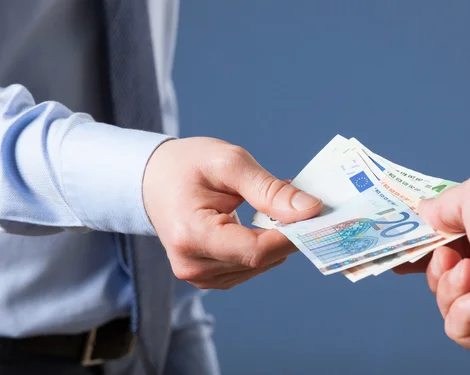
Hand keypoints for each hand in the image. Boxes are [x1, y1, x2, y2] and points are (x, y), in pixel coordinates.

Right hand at [142, 137, 321, 289]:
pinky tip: (260, 222)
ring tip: (271, 205)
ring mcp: (198, 275)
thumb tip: (309, 210)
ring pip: (259, 266)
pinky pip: (249, 267)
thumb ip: (268, 190)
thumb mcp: (228, 163)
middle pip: (260, 261)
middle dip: (287, 234)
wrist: (152, 179)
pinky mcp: (208, 277)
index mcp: (192, 235)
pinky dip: (262, 246)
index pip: (256, 250)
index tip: (316, 216)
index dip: (291, 236)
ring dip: (275, 239)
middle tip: (298, 201)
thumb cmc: (186, 165)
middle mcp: (193, 265)